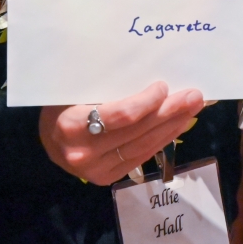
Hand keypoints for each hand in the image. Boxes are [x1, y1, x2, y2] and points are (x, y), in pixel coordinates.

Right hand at [39, 81, 204, 185]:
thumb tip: (147, 66)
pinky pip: (141, 156)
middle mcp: (82, 152)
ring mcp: (95, 169)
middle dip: (170, 112)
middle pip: (137, 131)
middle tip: (194, 95)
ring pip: (143, 145)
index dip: (146, 102)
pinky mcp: (107, 177)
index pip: (119, 115)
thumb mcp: (74, 88)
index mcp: (70, 125)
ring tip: (192, 108)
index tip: (163, 86)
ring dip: (172, 126)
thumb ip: (103, 82)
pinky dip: (162, 139)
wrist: (47, 138)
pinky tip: (178, 125)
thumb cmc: (62, 104)